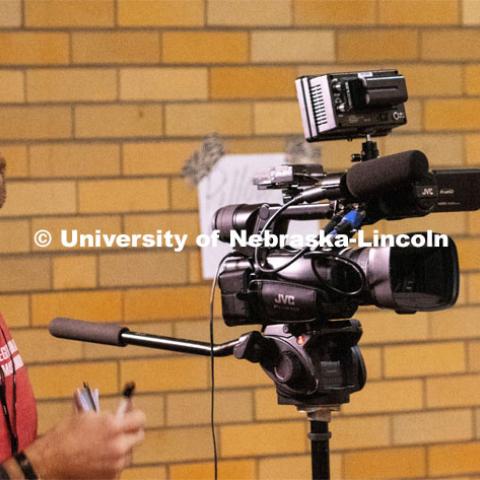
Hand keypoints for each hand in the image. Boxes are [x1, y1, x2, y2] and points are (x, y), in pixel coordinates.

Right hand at [25, 409, 144, 478]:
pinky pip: (118, 467)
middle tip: (122, 430)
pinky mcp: (109, 478)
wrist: (48, 462)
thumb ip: (108, 414)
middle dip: (131, 432)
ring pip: (129, 453)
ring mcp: (115, 464)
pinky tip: (100, 459)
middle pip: (139, 437)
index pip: (140, 418)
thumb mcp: (87, 415)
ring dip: (122, 448)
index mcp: (114, 426)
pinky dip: (113, 463)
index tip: (132, 415)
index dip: (136, 415)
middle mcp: (118, 445)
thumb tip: (123, 410)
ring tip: (106, 446)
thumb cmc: (66, 435)